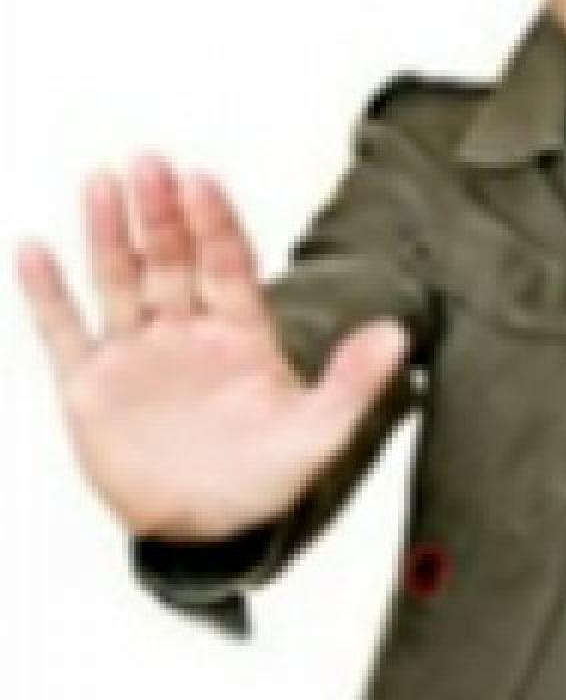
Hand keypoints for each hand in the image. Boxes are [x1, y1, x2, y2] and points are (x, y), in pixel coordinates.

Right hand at [12, 153, 410, 539]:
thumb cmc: (262, 483)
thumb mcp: (317, 435)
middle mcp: (187, 331)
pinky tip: (35, 249)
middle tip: (150, 165)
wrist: (205, 535)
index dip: (215, 223)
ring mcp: (136, 354)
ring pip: (119, 280)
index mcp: (241, 334)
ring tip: (101, 183)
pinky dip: (47, 292)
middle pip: (171, 260)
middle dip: (161, 213)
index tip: (202, 180)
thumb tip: (396, 336)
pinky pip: (64, 330)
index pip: (228, 264)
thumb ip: (352, 384)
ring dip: (108, 233)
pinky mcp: (91, 385)